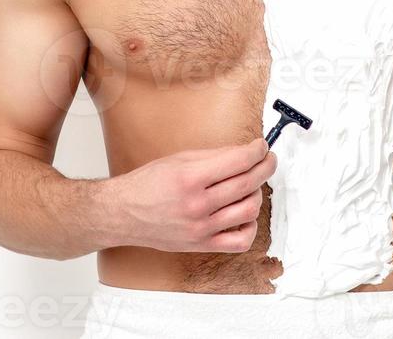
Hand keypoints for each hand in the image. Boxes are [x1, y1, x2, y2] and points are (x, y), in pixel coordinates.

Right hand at [109, 136, 277, 252]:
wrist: (124, 214)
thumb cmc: (149, 183)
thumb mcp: (180, 159)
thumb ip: (215, 156)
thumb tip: (245, 152)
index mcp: (191, 178)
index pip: (238, 162)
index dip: (257, 151)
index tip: (262, 146)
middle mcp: (197, 205)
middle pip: (247, 184)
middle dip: (265, 167)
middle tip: (268, 159)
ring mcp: (201, 229)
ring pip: (248, 210)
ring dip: (258, 193)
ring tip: (252, 184)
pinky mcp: (202, 245)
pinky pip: (240, 242)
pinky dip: (251, 226)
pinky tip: (245, 214)